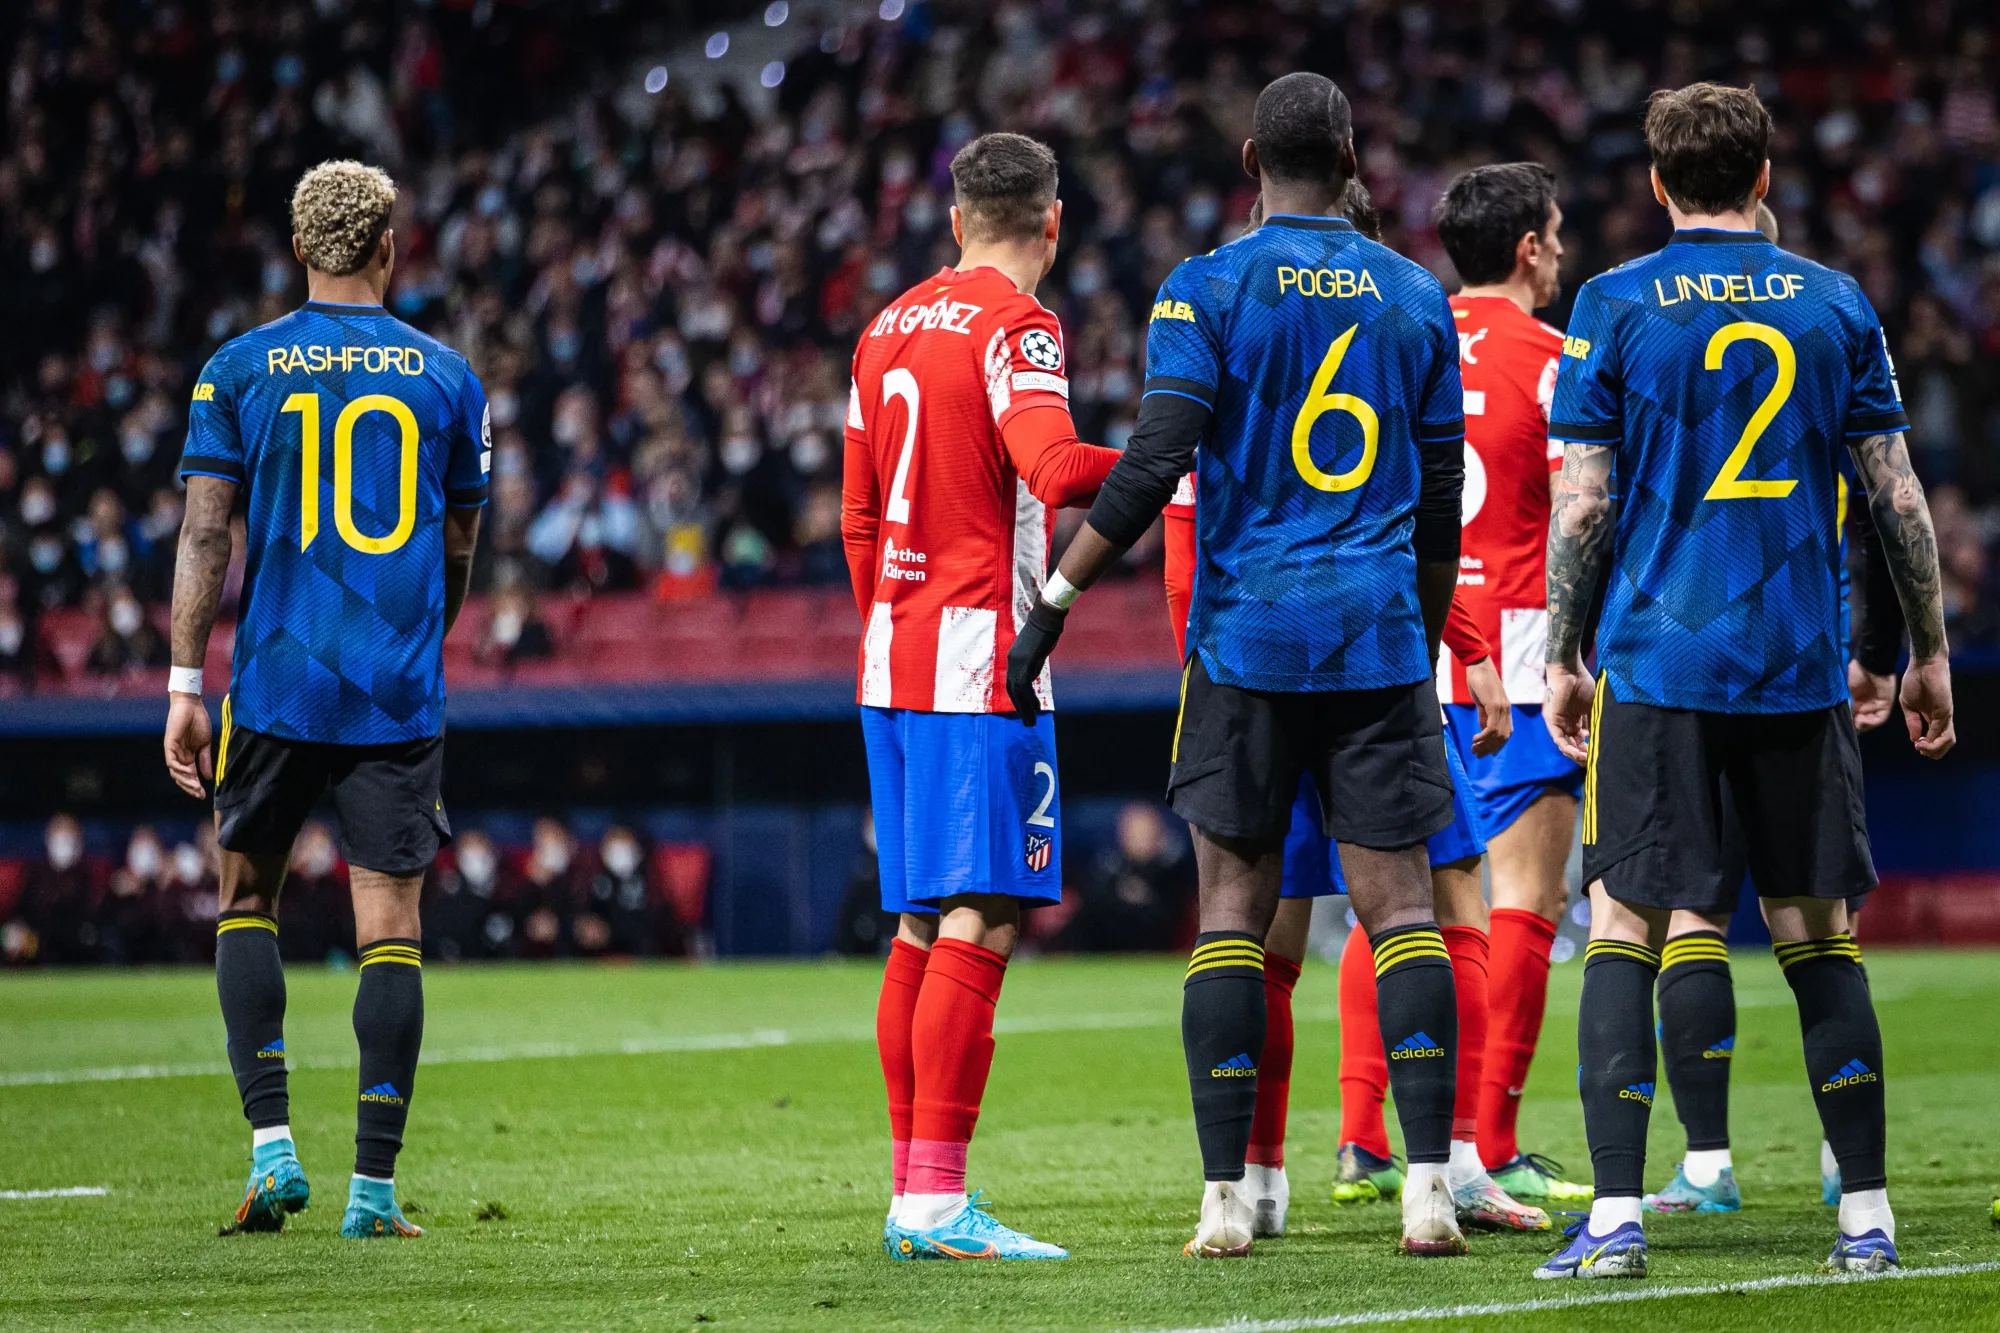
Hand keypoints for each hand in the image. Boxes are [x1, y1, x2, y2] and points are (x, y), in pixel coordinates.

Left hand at [164, 691, 213, 798]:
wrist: (192, 705)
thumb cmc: (198, 722)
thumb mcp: (205, 744)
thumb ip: (205, 761)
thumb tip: (208, 777)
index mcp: (188, 756)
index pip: (190, 775)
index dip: (196, 786)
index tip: (204, 795)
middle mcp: (179, 756)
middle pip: (181, 777)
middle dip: (190, 787)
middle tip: (200, 794)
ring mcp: (173, 751)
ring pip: (175, 772)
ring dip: (185, 781)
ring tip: (196, 787)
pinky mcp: (169, 745)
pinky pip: (172, 762)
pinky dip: (180, 769)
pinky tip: (190, 772)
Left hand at [1005, 599, 1065, 724]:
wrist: (1047, 616)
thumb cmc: (1045, 630)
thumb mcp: (1036, 650)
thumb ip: (1033, 662)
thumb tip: (1032, 675)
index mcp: (1013, 657)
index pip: (1012, 683)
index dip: (1018, 698)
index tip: (1025, 708)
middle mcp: (1012, 661)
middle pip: (1012, 690)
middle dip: (1020, 707)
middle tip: (1028, 721)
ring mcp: (1017, 662)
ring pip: (1017, 691)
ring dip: (1024, 708)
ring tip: (1031, 721)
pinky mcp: (1026, 663)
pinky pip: (1024, 686)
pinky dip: (1029, 700)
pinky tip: (1036, 709)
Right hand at [1463, 657, 1513, 756]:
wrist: (1478, 665)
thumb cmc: (1479, 681)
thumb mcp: (1482, 702)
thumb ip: (1484, 716)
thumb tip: (1484, 730)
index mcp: (1505, 710)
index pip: (1506, 733)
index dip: (1498, 745)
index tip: (1487, 753)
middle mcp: (1506, 710)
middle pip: (1503, 736)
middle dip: (1490, 748)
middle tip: (1477, 754)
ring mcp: (1502, 708)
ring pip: (1497, 734)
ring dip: (1485, 745)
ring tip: (1474, 749)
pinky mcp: (1494, 705)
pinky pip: (1492, 727)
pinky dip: (1483, 736)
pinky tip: (1474, 739)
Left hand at [1544, 658, 1594, 764]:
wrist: (1570, 671)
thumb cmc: (1583, 684)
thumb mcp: (1593, 707)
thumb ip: (1594, 722)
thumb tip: (1601, 737)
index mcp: (1575, 720)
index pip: (1580, 740)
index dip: (1588, 749)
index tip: (1598, 755)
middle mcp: (1566, 723)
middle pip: (1572, 745)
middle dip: (1582, 754)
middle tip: (1592, 761)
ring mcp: (1558, 722)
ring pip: (1565, 745)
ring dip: (1575, 754)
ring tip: (1586, 759)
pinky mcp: (1552, 720)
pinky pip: (1558, 738)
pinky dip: (1567, 747)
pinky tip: (1577, 752)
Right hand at [1847, 659, 1895, 732]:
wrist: (1870, 664)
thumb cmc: (1854, 674)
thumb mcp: (1843, 689)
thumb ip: (1844, 703)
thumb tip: (1841, 717)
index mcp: (1854, 700)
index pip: (1851, 715)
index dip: (1847, 722)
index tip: (1840, 725)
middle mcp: (1865, 704)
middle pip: (1861, 721)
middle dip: (1855, 726)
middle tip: (1849, 726)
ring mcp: (1875, 705)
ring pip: (1870, 721)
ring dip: (1864, 725)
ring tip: (1857, 723)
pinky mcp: (1885, 705)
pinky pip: (1880, 718)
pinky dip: (1872, 722)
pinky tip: (1864, 720)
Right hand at [1900, 655, 1953, 758]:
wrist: (1923, 666)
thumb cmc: (1914, 681)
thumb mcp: (1908, 705)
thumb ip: (1912, 722)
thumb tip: (1915, 739)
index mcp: (1931, 718)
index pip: (1936, 739)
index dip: (1926, 747)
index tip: (1915, 744)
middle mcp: (1941, 719)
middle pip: (1945, 744)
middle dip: (1933, 753)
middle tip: (1919, 749)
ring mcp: (1945, 715)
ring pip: (1948, 740)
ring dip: (1934, 749)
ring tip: (1921, 747)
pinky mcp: (1945, 710)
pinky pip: (1941, 729)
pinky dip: (1933, 738)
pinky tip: (1922, 739)